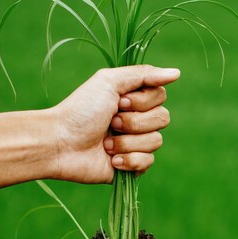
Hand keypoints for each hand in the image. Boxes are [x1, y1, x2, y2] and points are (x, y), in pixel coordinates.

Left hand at [47, 65, 179, 183]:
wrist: (61, 143)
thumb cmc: (81, 111)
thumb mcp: (109, 82)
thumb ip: (144, 75)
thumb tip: (177, 72)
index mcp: (133, 99)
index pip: (160, 97)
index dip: (142, 102)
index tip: (120, 102)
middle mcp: (136, 120)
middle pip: (163, 119)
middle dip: (134, 122)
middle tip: (110, 122)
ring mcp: (134, 143)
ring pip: (156, 142)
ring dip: (127, 142)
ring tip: (106, 143)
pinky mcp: (131, 166)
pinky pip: (148, 162)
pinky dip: (129, 160)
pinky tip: (111, 160)